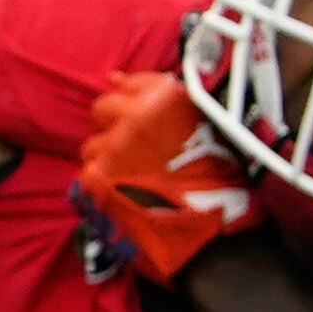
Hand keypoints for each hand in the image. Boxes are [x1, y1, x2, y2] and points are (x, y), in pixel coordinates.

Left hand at [72, 71, 256, 285]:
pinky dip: (101, 187)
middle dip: (115, 127)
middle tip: (136, 152)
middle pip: (102, 110)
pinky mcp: (98, 184)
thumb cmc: (225, 180)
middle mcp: (134, 118)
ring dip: (106, 158)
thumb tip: (113, 77)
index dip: (132, 101)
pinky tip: (124, 199)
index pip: (128, 85)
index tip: (141, 119)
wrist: (219, 234)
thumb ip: (160, 94)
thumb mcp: (206, 125)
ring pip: (91, 147)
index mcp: (164, 98)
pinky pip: (87, 178)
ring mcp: (112, 151)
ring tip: (132, 180)